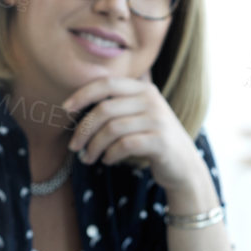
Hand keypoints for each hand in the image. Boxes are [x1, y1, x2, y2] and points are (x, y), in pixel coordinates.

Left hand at [62, 76, 211, 201]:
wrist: (185, 166)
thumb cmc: (153, 140)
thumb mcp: (139, 115)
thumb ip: (118, 105)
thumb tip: (75, 106)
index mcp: (144, 89)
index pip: (107, 84)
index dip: (83, 94)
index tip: (66, 108)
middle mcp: (152, 100)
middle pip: (105, 109)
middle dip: (83, 129)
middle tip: (74, 146)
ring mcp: (158, 120)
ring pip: (112, 129)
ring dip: (94, 146)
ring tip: (88, 158)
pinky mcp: (160, 141)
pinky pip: (124, 145)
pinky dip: (110, 154)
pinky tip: (107, 160)